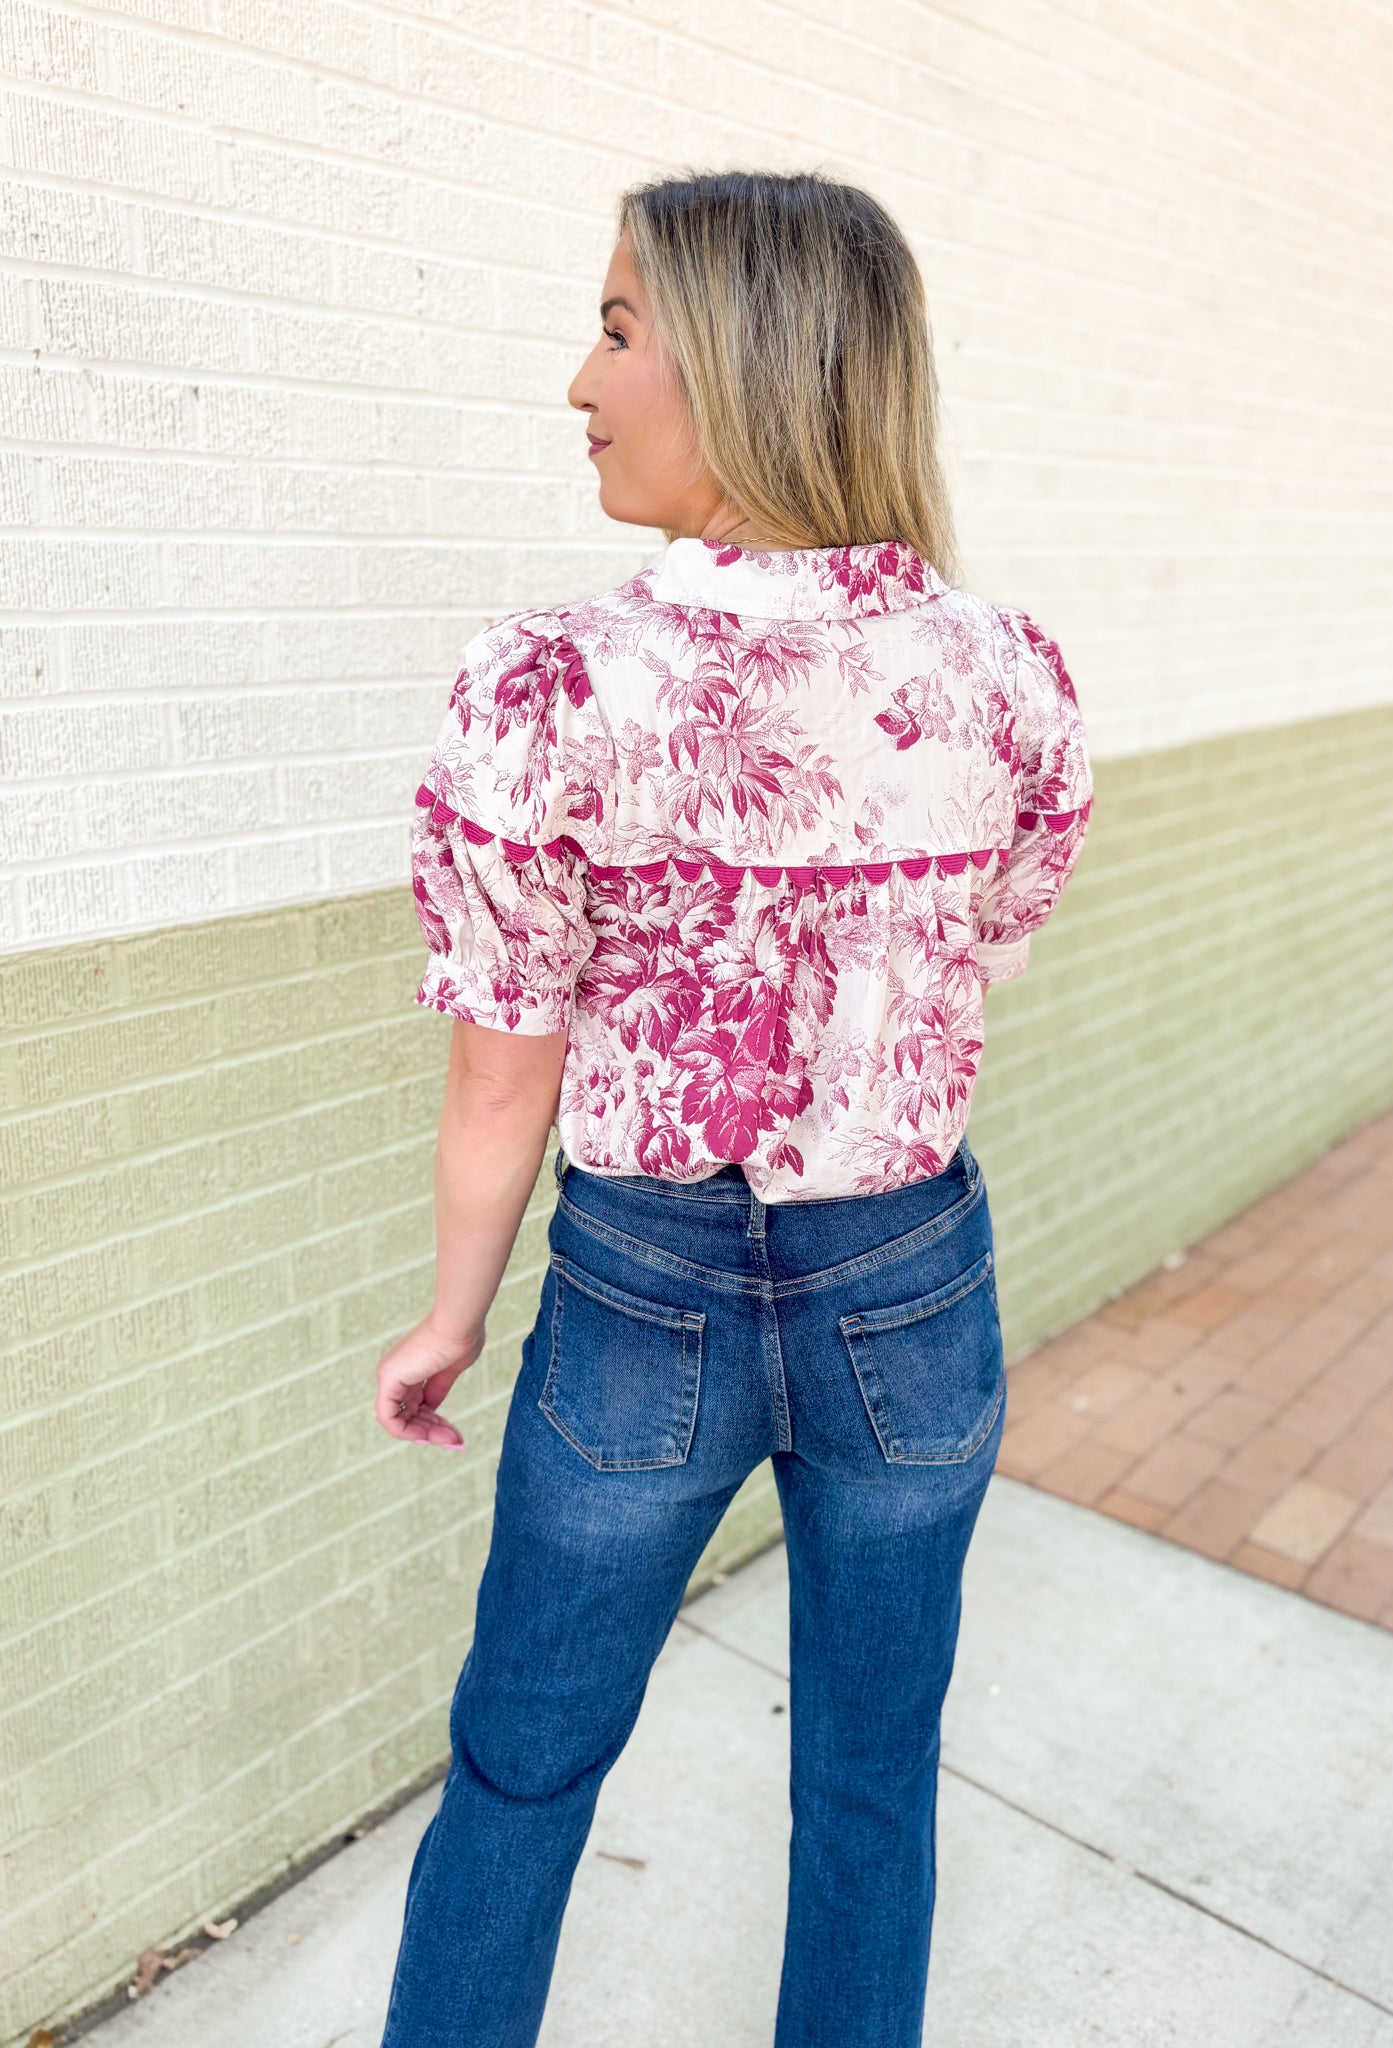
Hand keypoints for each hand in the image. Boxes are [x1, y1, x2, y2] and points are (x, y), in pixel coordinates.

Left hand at [374, 1314, 485, 1447]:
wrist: (460, 1324)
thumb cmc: (461, 1338)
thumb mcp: (450, 1370)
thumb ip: (438, 1389)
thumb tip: (432, 1411)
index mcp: (410, 1368)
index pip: (417, 1406)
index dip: (435, 1424)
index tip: (455, 1435)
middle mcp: (396, 1373)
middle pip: (410, 1416)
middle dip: (434, 1432)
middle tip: (457, 1442)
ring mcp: (390, 1376)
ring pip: (401, 1421)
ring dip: (427, 1435)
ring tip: (453, 1440)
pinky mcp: (388, 1380)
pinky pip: (389, 1419)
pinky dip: (407, 1432)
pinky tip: (429, 1437)